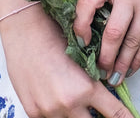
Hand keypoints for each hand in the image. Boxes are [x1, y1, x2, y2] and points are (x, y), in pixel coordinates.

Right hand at [0, 0, 133, 117]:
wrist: (25, 30)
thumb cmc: (55, 35)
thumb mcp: (83, 57)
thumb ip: (93, 80)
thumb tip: (105, 91)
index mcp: (86, 88)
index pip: (114, 113)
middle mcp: (69, 104)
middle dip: (97, 116)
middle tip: (98, 107)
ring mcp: (49, 111)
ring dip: (77, 114)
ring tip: (73, 95)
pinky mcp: (34, 113)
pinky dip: (57, 112)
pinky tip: (55, 97)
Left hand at [73, 0, 139, 83]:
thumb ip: (109, 4)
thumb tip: (90, 40)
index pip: (88, 2)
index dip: (80, 25)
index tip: (82, 43)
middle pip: (113, 32)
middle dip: (105, 57)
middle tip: (100, 71)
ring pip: (130, 43)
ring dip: (121, 65)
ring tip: (114, 77)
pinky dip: (136, 61)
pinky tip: (130, 69)